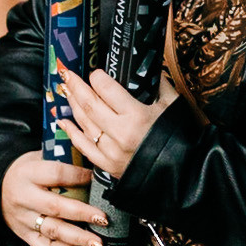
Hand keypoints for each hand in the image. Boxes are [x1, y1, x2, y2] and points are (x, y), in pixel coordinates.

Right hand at [0, 150, 107, 245]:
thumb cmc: (28, 171)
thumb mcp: (39, 157)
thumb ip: (63, 159)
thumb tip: (95, 163)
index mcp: (28, 173)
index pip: (57, 174)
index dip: (79, 176)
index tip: (96, 179)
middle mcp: (23, 198)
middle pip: (55, 207)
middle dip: (82, 213)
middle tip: (103, 218)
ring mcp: (23, 219)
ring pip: (52, 230)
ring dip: (78, 237)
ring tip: (98, 241)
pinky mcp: (24, 235)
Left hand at [58, 68, 174, 176]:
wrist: (182, 174)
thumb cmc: (180, 139)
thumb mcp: (173, 106)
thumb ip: (159, 85)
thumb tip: (149, 70)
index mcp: (136, 115)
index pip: (107, 89)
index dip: (97, 78)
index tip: (95, 72)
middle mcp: (120, 133)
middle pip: (89, 104)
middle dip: (76, 86)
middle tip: (67, 73)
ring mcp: (111, 151)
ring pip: (84, 123)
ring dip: (73, 104)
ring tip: (66, 90)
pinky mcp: (107, 165)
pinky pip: (83, 146)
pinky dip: (71, 132)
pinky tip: (63, 121)